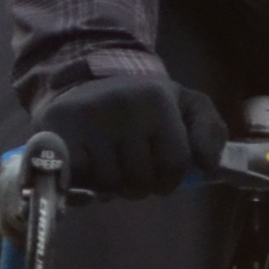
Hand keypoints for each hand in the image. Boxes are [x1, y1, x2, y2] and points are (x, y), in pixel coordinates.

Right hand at [41, 71, 232, 198]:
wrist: (84, 83)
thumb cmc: (143, 104)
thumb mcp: (185, 105)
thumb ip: (210, 131)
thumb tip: (208, 167)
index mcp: (158, 98)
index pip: (177, 163)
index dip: (170, 176)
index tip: (161, 169)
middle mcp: (124, 105)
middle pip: (142, 180)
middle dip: (139, 183)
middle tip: (130, 164)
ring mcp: (89, 119)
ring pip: (111, 185)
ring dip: (111, 185)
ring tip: (108, 162)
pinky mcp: (58, 133)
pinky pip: (79, 183)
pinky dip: (84, 185)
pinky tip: (87, 166)